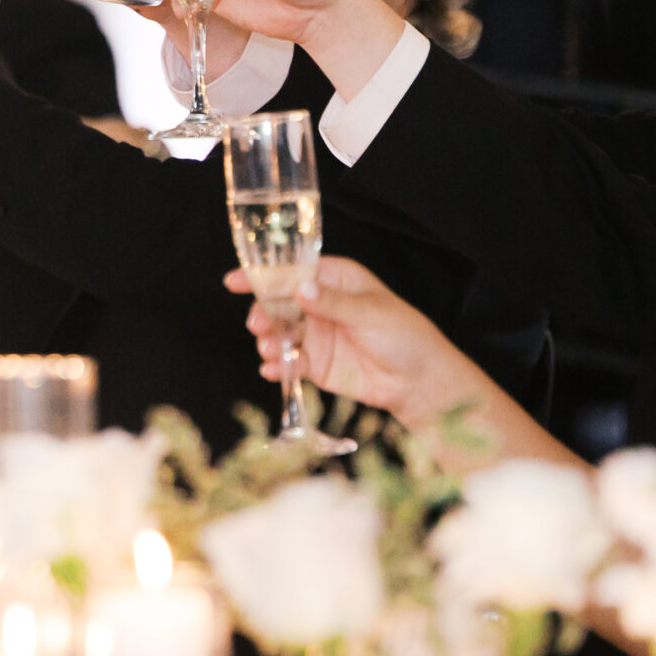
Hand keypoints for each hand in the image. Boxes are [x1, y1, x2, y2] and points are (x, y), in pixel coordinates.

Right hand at [230, 256, 488, 433]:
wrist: (420, 383)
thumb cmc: (405, 337)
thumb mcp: (371, 313)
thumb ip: (334, 304)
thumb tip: (301, 290)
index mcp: (336, 280)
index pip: (294, 271)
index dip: (265, 275)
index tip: (235, 281)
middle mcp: (321, 305)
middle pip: (279, 303)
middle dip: (263, 312)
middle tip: (257, 325)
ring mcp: (316, 335)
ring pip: (279, 333)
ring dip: (268, 340)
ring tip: (269, 351)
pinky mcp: (315, 364)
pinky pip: (288, 362)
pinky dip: (277, 365)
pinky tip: (273, 370)